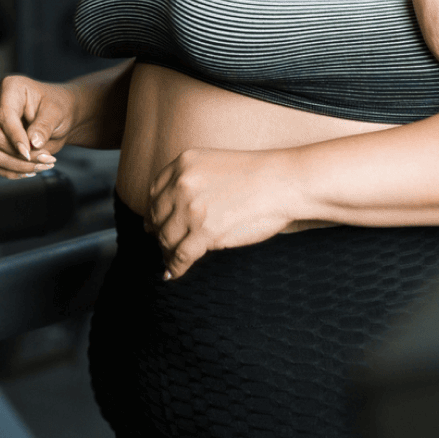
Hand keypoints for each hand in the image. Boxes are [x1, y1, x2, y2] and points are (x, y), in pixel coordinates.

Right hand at [0, 75, 73, 177]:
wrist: (57, 116)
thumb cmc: (57, 107)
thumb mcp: (57, 112)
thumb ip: (44, 126)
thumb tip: (33, 143)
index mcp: (9, 88)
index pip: (3, 115)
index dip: (15, 136)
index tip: (28, 153)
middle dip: (21, 155)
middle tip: (47, 159)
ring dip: (17, 166)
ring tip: (42, 166)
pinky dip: (12, 172)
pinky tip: (30, 170)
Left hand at [147, 147, 303, 279]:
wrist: (283, 182)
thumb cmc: (257, 176)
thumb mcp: (213, 165)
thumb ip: (191, 182)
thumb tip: (173, 211)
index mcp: (183, 163)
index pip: (155, 192)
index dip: (156, 211)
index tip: (156, 222)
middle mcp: (182, 184)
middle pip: (158, 217)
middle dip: (160, 234)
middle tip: (164, 245)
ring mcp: (192, 209)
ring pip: (167, 238)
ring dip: (167, 252)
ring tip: (171, 260)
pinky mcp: (204, 232)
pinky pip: (180, 256)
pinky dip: (175, 267)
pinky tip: (175, 273)